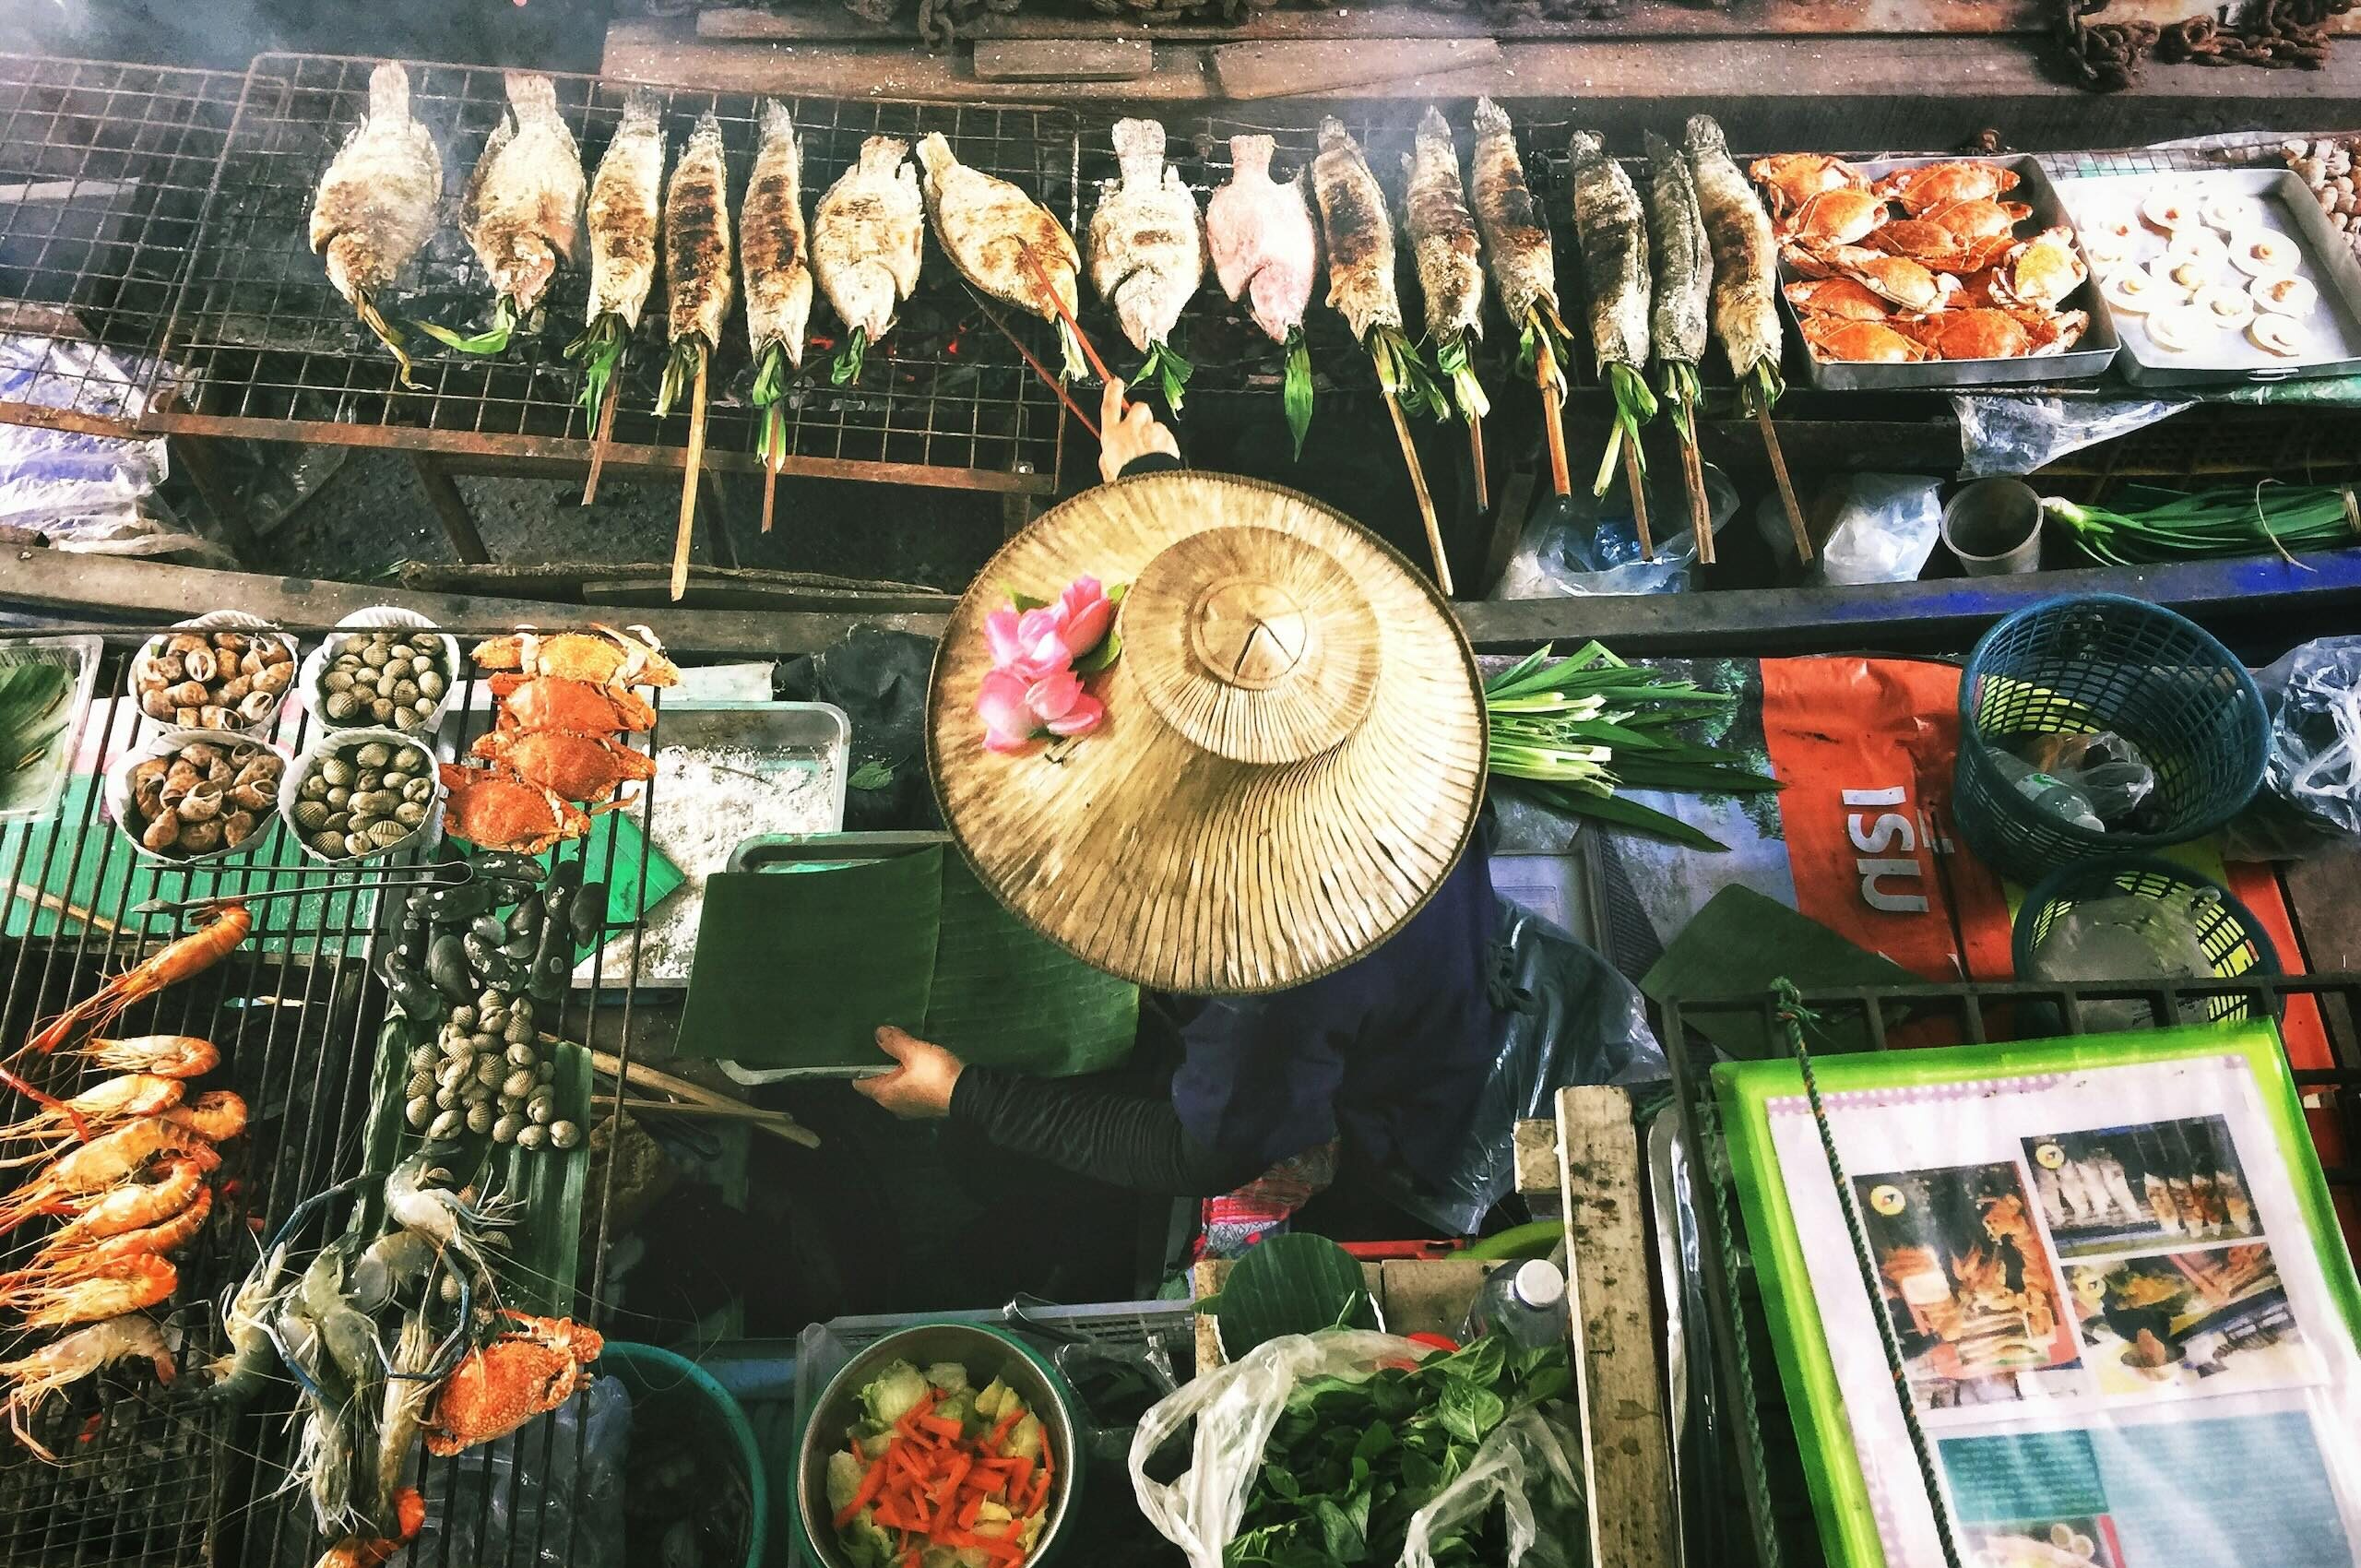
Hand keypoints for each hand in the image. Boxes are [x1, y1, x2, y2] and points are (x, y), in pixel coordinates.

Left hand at [849, 1026, 963, 1118]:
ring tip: (907, 1055)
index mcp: (884, 1094)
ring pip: (896, 1089)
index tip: (866, 1051)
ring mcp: (910, 1109)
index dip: (860, 1066)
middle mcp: (893, 1105)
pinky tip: (922, 1068)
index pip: (859, 1082)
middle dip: (882, 1067)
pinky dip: (912, 1081)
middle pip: (878, 1085)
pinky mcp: (925, 1108)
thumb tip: (878, 1033)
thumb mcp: (913, 1051)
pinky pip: (911, 1092)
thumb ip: (893, 1041)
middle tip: (889, 1048)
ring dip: (899, 1074)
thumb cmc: (936, 1074)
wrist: (968, 1094)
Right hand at [1097, 377, 1177, 483]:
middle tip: (1140, 427)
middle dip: (1140, 414)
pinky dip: (1165, 445)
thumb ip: (1108, 459)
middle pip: (1138, 408)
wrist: (1151, 488)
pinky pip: (1166, 437)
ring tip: (1152, 454)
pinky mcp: (1168, 439)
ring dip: (1153, 434)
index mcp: (1112, 436)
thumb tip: (1107, 456)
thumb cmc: (1128, 483)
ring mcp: (1152, 432)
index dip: (1112, 393)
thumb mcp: (1109, 472)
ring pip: (1155, 425)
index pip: (1109, 407)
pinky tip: (1161, 459)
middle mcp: (1132, 430)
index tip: (1115, 383)